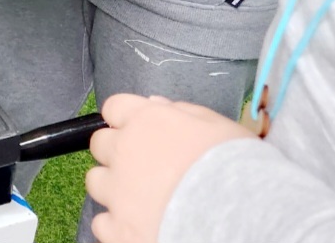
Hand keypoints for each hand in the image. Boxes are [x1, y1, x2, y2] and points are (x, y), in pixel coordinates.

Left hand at [86, 94, 257, 242]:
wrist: (237, 217)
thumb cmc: (235, 167)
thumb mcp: (217, 126)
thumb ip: (181, 112)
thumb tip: (156, 105)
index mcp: (146, 121)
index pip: (114, 108)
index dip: (124, 119)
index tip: (136, 129)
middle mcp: (123, 152)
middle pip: (99, 144)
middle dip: (116, 152)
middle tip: (142, 166)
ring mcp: (117, 193)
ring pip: (96, 182)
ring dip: (113, 187)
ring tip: (141, 199)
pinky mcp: (118, 230)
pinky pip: (101, 223)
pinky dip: (116, 224)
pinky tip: (138, 225)